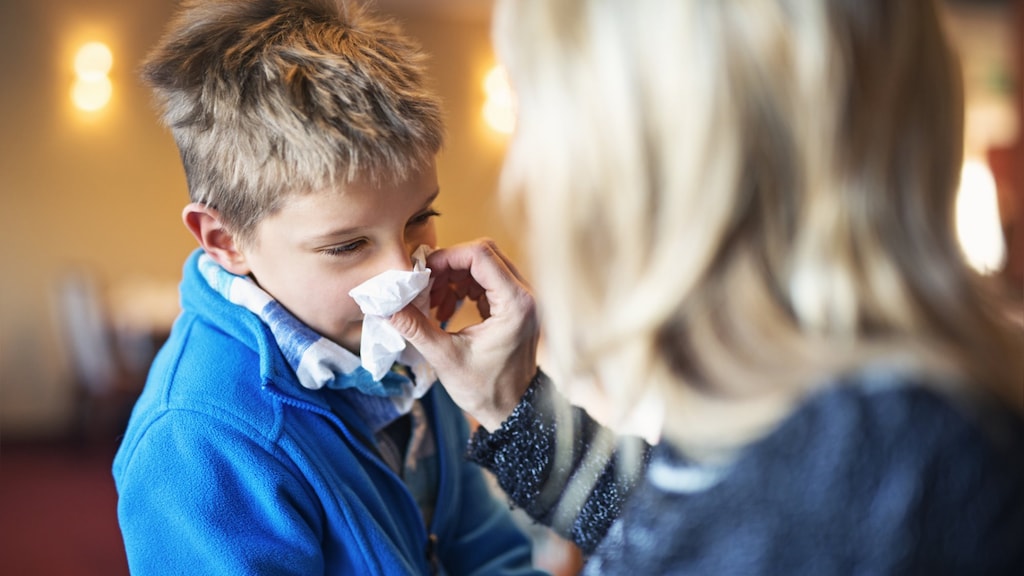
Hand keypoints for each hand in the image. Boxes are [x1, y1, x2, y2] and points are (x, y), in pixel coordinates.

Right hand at [388, 238, 538, 430]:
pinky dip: (463, 288)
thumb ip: (415, 327)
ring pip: (485, 266)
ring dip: (454, 278)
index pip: (480, 255)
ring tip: (431, 303)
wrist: (511, 411)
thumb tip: (384, 305)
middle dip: (449, 266)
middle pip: (484, 255)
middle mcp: (525, 295)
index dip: (447, 257)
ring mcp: (522, 299)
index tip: (422, 273)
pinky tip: (444, 309)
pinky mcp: (515, 306)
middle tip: (423, 285)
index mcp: (515, 304)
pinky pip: (488, 282)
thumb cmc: (485, 390)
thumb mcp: (445, 357)